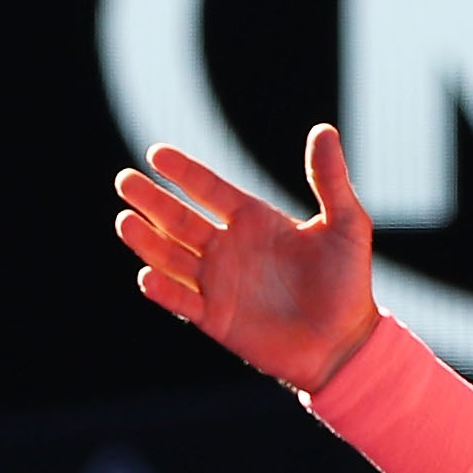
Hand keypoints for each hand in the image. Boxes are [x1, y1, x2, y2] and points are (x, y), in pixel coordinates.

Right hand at [117, 124, 380, 395]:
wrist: (344, 342)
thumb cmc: (348, 281)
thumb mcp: (346, 223)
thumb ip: (329, 179)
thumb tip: (324, 130)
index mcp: (253, 220)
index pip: (209, 189)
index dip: (183, 172)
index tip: (156, 153)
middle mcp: (229, 248)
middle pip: (179, 219)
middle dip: (152, 201)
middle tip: (124, 180)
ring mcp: (219, 284)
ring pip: (172, 257)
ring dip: (148, 241)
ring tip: (124, 221)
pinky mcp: (216, 319)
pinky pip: (182, 302)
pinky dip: (163, 290)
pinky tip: (146, 274)